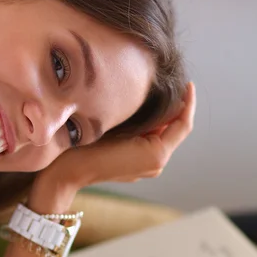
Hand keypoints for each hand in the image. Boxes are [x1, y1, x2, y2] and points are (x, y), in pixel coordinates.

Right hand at [33, 82, 195, 199]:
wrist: (68, 173)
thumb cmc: (90, 148)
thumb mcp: (121, 127)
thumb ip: (149, 118)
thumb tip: (171, 104)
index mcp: (157, 155)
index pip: (183, 125)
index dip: (188, 103)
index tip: (188, 84)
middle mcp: (157, 164)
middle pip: (175, 131)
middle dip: (176, 109)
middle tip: (172, 84)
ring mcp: (147, 168)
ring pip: (163, 137)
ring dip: (163, 118)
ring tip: (157, 95)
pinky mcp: (136, 168)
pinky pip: (151, 144)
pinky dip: (152, 128)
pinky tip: (141, 114)